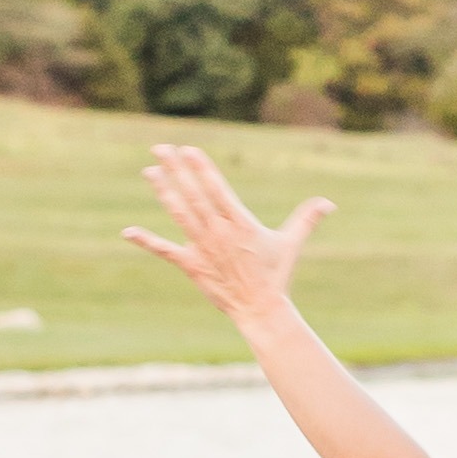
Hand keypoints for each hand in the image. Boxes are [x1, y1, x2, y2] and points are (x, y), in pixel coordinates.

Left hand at [123, 145, 332, 325]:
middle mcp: (218, 232)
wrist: (260, 309)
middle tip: (161, 148)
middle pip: (193, 195)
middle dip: (176, 169)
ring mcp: (202, 248)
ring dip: (163, 191)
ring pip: (179, 214)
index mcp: (240, 223)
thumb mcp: (291, 243)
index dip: (202, 168)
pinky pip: (165, 251)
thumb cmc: (277, 275)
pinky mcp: (191, 265)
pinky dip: (146, 241)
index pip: (217, 189)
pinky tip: (127, 231)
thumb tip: (329, 204)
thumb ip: (307, 219)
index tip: (189, 150)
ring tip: (149, 171)